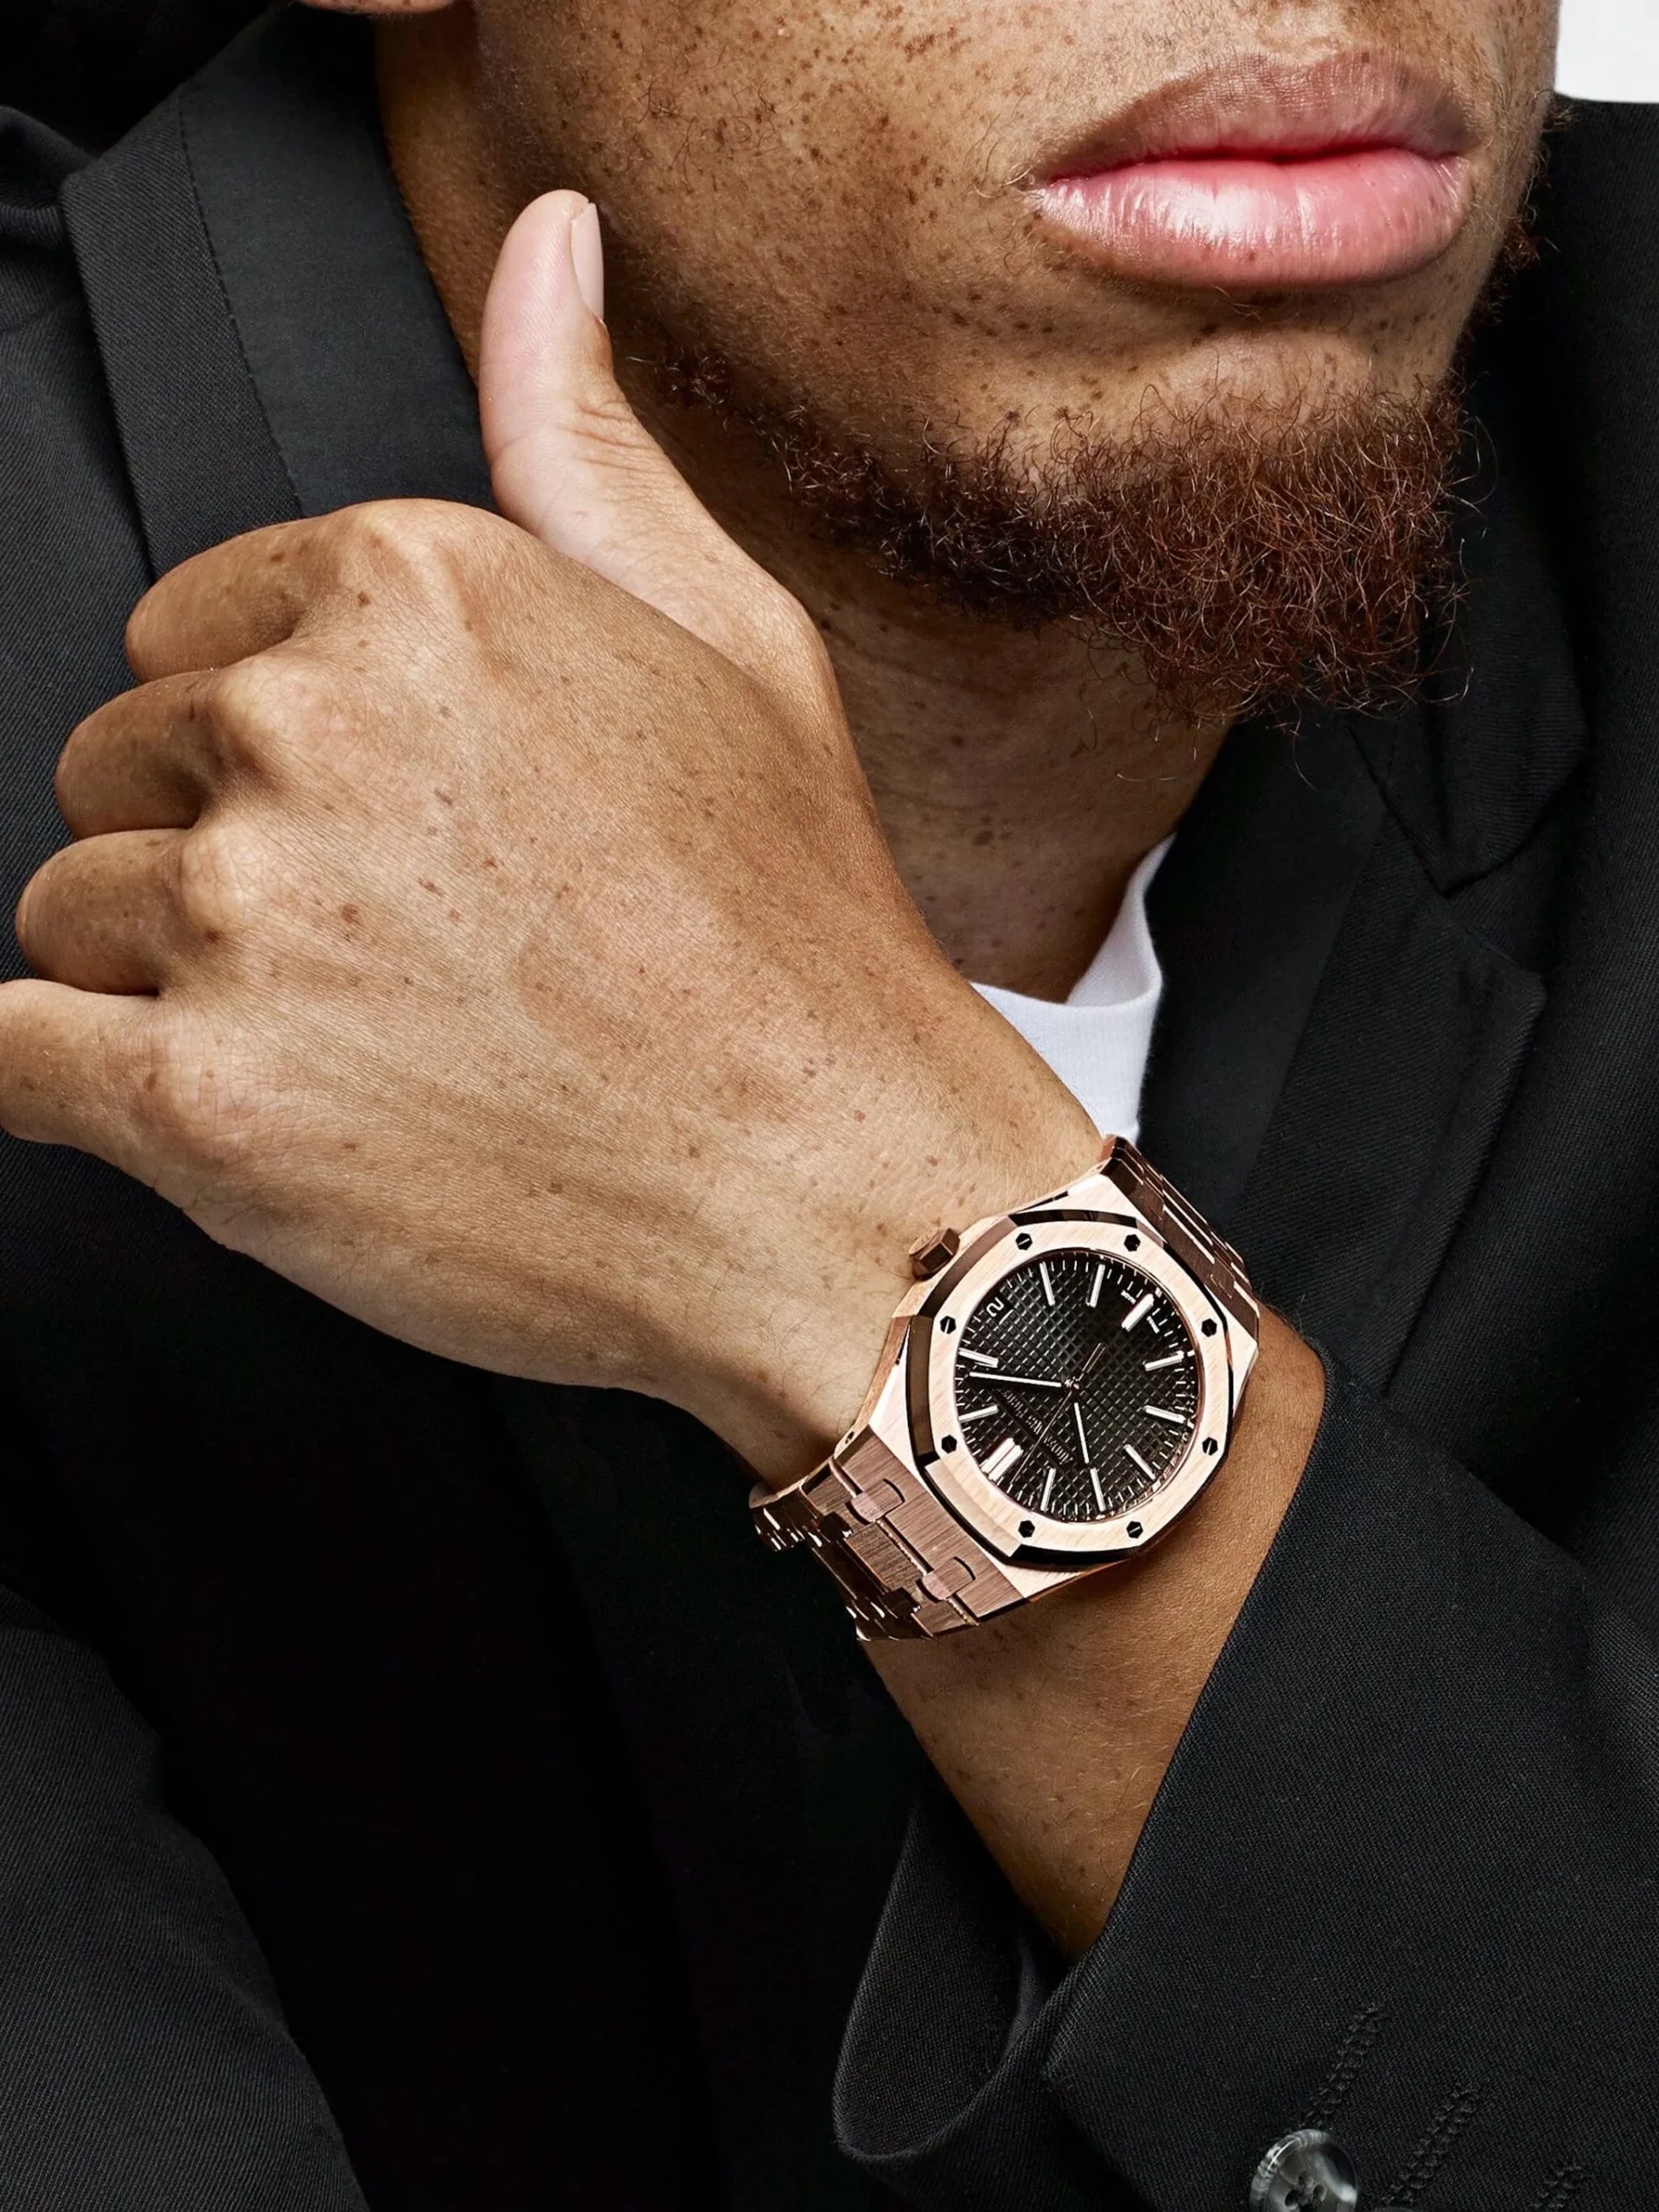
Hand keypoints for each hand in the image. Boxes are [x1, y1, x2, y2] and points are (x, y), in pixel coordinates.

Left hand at [0, 194, 1093, 1474]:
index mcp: (418, 592)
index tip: (380, 825)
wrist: (837, 1190)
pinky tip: (241, 1105)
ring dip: (176, 981)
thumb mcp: (730, 644)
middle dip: (222, 853)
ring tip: (364, 1042)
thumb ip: (583, 442)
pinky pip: (15, 1056)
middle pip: (123, 769)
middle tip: (394, 946)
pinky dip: (90, 1088)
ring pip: (71, 914)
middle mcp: (307, 727)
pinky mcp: (196, 1098)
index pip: (192, 635)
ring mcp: (243, 915)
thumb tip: (545, 258)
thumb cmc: (794, 946)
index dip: (277, 746)